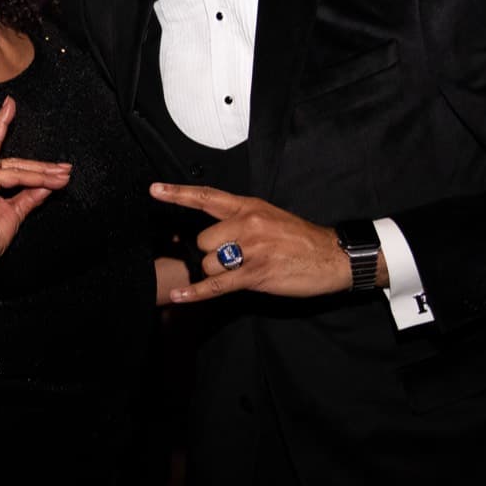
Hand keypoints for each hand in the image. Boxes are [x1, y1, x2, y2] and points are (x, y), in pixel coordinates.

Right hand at [0, 96, 70, 288]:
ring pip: (15, 168)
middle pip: (15, 162)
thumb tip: (48, 185)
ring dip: (41, 172)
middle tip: (66, 169)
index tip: (55, 162)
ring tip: (62, 175)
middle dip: (43, 167)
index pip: (9, 160)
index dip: (33, 159)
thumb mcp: (15, 212)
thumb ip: (30, 196)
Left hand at [150, 182, 360, 303]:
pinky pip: (216, 285)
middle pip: (202, 241)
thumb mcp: (269, 217)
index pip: (206, 197)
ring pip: (209, 263)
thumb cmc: (300, 239)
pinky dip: (195, 292)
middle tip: (233, 258)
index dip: (177, 194)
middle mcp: (247, 225)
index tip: (154, 190)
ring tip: (243, 271)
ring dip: (218, 272)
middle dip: (210, 253)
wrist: (332, 256)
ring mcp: (250, 250)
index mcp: (249, 207)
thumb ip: (240, 220)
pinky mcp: (255, 275)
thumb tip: (213, 234)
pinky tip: (179, 295)